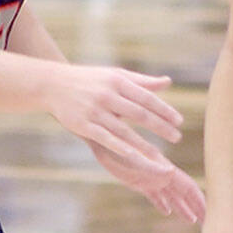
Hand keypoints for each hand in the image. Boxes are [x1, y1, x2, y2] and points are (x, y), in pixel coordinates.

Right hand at [47, 64, 183, 178]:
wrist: (53, 84)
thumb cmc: (90, 79)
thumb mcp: (115, 75)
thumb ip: (142, 81)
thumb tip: (168, 82)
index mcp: (118, 81)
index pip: (146, 98)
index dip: (164, 110)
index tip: (179, 122)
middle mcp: (107, 95)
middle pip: (139, 114)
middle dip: (160, 127)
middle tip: (177, 137)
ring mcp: (94, 111)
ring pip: (124, 131)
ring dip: (144, 145)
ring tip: (161, 158)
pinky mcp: (82, 125)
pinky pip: (105, 138)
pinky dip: (119, 147)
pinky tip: (133, 156)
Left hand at [88, 139, 204, 222]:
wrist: (103, 134)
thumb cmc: (115, 145)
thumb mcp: (132, 156)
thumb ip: (151, 165)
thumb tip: (171, 172)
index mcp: (163, 169)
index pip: (187, 187)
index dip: (200, 200)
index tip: (211, 214)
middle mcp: (160, 174)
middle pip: (183, 193)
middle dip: (196, 207)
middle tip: (209, 222)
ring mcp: (150, 178)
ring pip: (170, 196)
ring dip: (182, 207)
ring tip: (192, 220)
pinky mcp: (137, 181)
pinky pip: (153, 195)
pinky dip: (162, 204)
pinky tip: (166, 211)